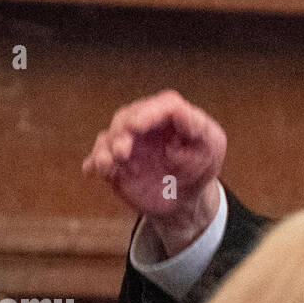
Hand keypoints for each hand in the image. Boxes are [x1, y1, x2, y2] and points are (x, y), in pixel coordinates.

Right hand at [82, 90, 226, 256]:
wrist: (185, 197)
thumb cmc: (201, 167)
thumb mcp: (212, 150)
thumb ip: (199, 138)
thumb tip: (173, 141)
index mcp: (178, 117)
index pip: (166, 105)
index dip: (148, 113)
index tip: (135, 127)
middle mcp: (149, 124)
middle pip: (130, 116)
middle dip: (122, 131)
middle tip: (122, 151)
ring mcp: (130, 142)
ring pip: (110, 135)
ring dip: (105, 148)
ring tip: (106, 164)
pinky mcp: (116, 162)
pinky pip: (99, 157)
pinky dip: (94, 162)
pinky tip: (92, 170)